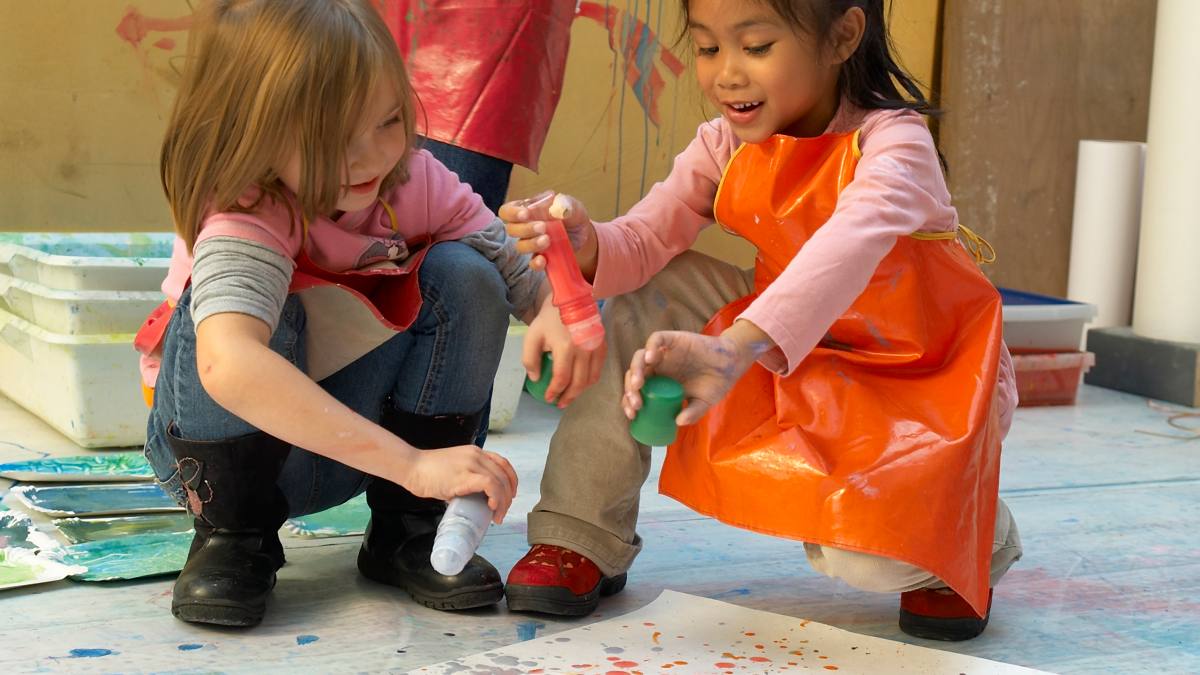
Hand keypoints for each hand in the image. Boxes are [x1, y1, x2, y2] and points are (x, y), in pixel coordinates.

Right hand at [396, 444, 518, 524]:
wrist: (411, 467)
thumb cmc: (427, 472)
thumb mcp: (453, 471)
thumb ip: (465, 481)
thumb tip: (472, 500)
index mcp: (475, 452)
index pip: (503, 463)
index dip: (511, 480)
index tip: (510, 495)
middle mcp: (476, 455)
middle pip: (504, 475)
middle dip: (508, 496)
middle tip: (502, 512)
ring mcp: (471, 464)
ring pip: (500, 481)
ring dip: (503, 502)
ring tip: (498, 516)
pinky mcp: (464, 475)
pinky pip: (489, 485)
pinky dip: (495, 497)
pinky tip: (491, 507)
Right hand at [499, 191, 596, 272]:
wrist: (583, 233)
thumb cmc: (572, 214)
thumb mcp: (572, 206)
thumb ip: (565, 204)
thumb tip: (556, 208)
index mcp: (527, 209)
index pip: (507, 211)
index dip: (512, 213)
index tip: (525, 214)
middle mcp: (525, 226)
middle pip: (511, 230)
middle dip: (525, 229)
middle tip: (542, 227)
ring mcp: (532, 243)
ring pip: (520, 246)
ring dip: (531, 244)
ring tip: (547, 240)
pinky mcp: (541, 257)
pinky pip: (532, 263)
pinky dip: (536, 263)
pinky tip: (544, 260)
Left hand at [524, 293, 606, 406]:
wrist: (570, 298)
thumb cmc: (549, 318)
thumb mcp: (532, 336)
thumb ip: (530, 359)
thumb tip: (536, 379)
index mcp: (565, 347)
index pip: (562, 378)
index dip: (554, 391)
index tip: (548, 398)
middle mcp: (584, 349)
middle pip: (578, 383)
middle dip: (568, 397)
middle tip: (559, 403)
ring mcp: (595, 347)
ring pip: (591, 379)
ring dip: (580, 391)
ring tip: (569, 396)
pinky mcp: (602, 345)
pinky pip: (598, 369)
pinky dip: (590, 380)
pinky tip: (581, 383)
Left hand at [623, 321, 773, 425]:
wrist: (733, 364)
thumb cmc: (715, 383)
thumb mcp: (702, 404)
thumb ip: (691, 413)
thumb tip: (678, 422)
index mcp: (660, 383)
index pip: (637, 391)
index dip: (630, 402)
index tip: (633, 415)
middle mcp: (658, 367)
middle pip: (635, 374)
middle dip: (630, 390)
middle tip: (636, 404)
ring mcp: (665, 353)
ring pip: (640, 357)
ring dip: (635, 370)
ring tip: (638, 385)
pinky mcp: (674, 339)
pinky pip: (657, 339)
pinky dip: (651, 347)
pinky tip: (651, 358)